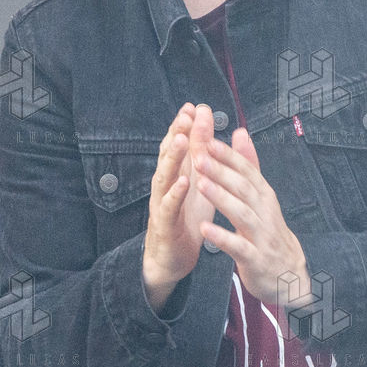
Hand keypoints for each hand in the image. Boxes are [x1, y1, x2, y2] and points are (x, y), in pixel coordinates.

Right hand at [142, 103, 217, 311]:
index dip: (184, 126)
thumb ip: (200, 160)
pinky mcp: (163, 224)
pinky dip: (174, 194)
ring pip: (164, 176)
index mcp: (176, 175)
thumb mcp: (198, 186)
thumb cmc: (185, 219)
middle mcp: (165, 185)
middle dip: (176, 134)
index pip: (178, 146)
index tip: (194, 107)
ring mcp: (161, 203)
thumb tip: (206, 129)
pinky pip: (167, 207)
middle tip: (185, 115)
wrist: (171, 259)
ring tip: (181, 140)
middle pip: (168, 155)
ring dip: (172, 158)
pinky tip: (183, 183)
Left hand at [194, 127, 309, 305]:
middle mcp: (265, 213)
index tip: (208, 139)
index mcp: (264, 196)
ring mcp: (262, 237)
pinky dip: (222, 238)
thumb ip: (249, 165)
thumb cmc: (269, 232)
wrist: (289, 275)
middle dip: (221, 171)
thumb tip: (240, 132)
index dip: (228, 155)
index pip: (247, 170)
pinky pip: (239, 247)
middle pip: (244, 188)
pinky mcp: (256, 259)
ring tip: (200, 184)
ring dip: (221, 198)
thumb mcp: (262, 197)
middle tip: (199, 156)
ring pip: (242, 214)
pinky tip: (205, 229)